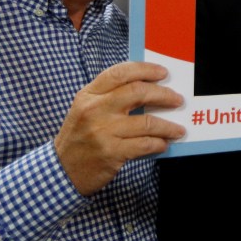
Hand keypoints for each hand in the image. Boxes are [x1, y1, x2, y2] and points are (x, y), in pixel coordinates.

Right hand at [54, 62, 184, 195]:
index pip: (120, 73)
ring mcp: (102, 131)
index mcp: (89, 95)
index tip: (163, 72)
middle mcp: (95, 110)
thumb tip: (149, 88)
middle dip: (163, 94)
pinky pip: (144, 144)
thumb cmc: (80, 137)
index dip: (145, 69)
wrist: (62, 171)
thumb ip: (110, 96)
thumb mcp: (86, 109)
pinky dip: (159, 143)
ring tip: (178, 129)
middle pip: (138, 92)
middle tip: (177, 99)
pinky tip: (163, 144)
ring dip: (168, 126)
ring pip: (146, 122)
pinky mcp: (111, 153)